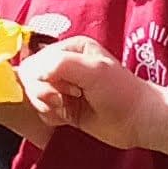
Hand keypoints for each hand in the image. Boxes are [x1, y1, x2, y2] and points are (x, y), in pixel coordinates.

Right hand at [18, 38, 167, 157]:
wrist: (138, 120)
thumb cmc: (120, 91)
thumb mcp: (93, 70)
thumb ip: (60, 64)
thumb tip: (32, 73)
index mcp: (70, 48)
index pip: (35, 61)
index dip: (42, 77)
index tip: (67, 88)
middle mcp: (63, 65)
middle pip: (30, 79)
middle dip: (44, 93)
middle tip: (68, 99)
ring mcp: (62, 87)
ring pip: (34, 96)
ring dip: (48, 106)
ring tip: (69, 108)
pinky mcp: (63, 107)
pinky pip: (41, 111)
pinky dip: (50, 116)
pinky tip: (67, 118)